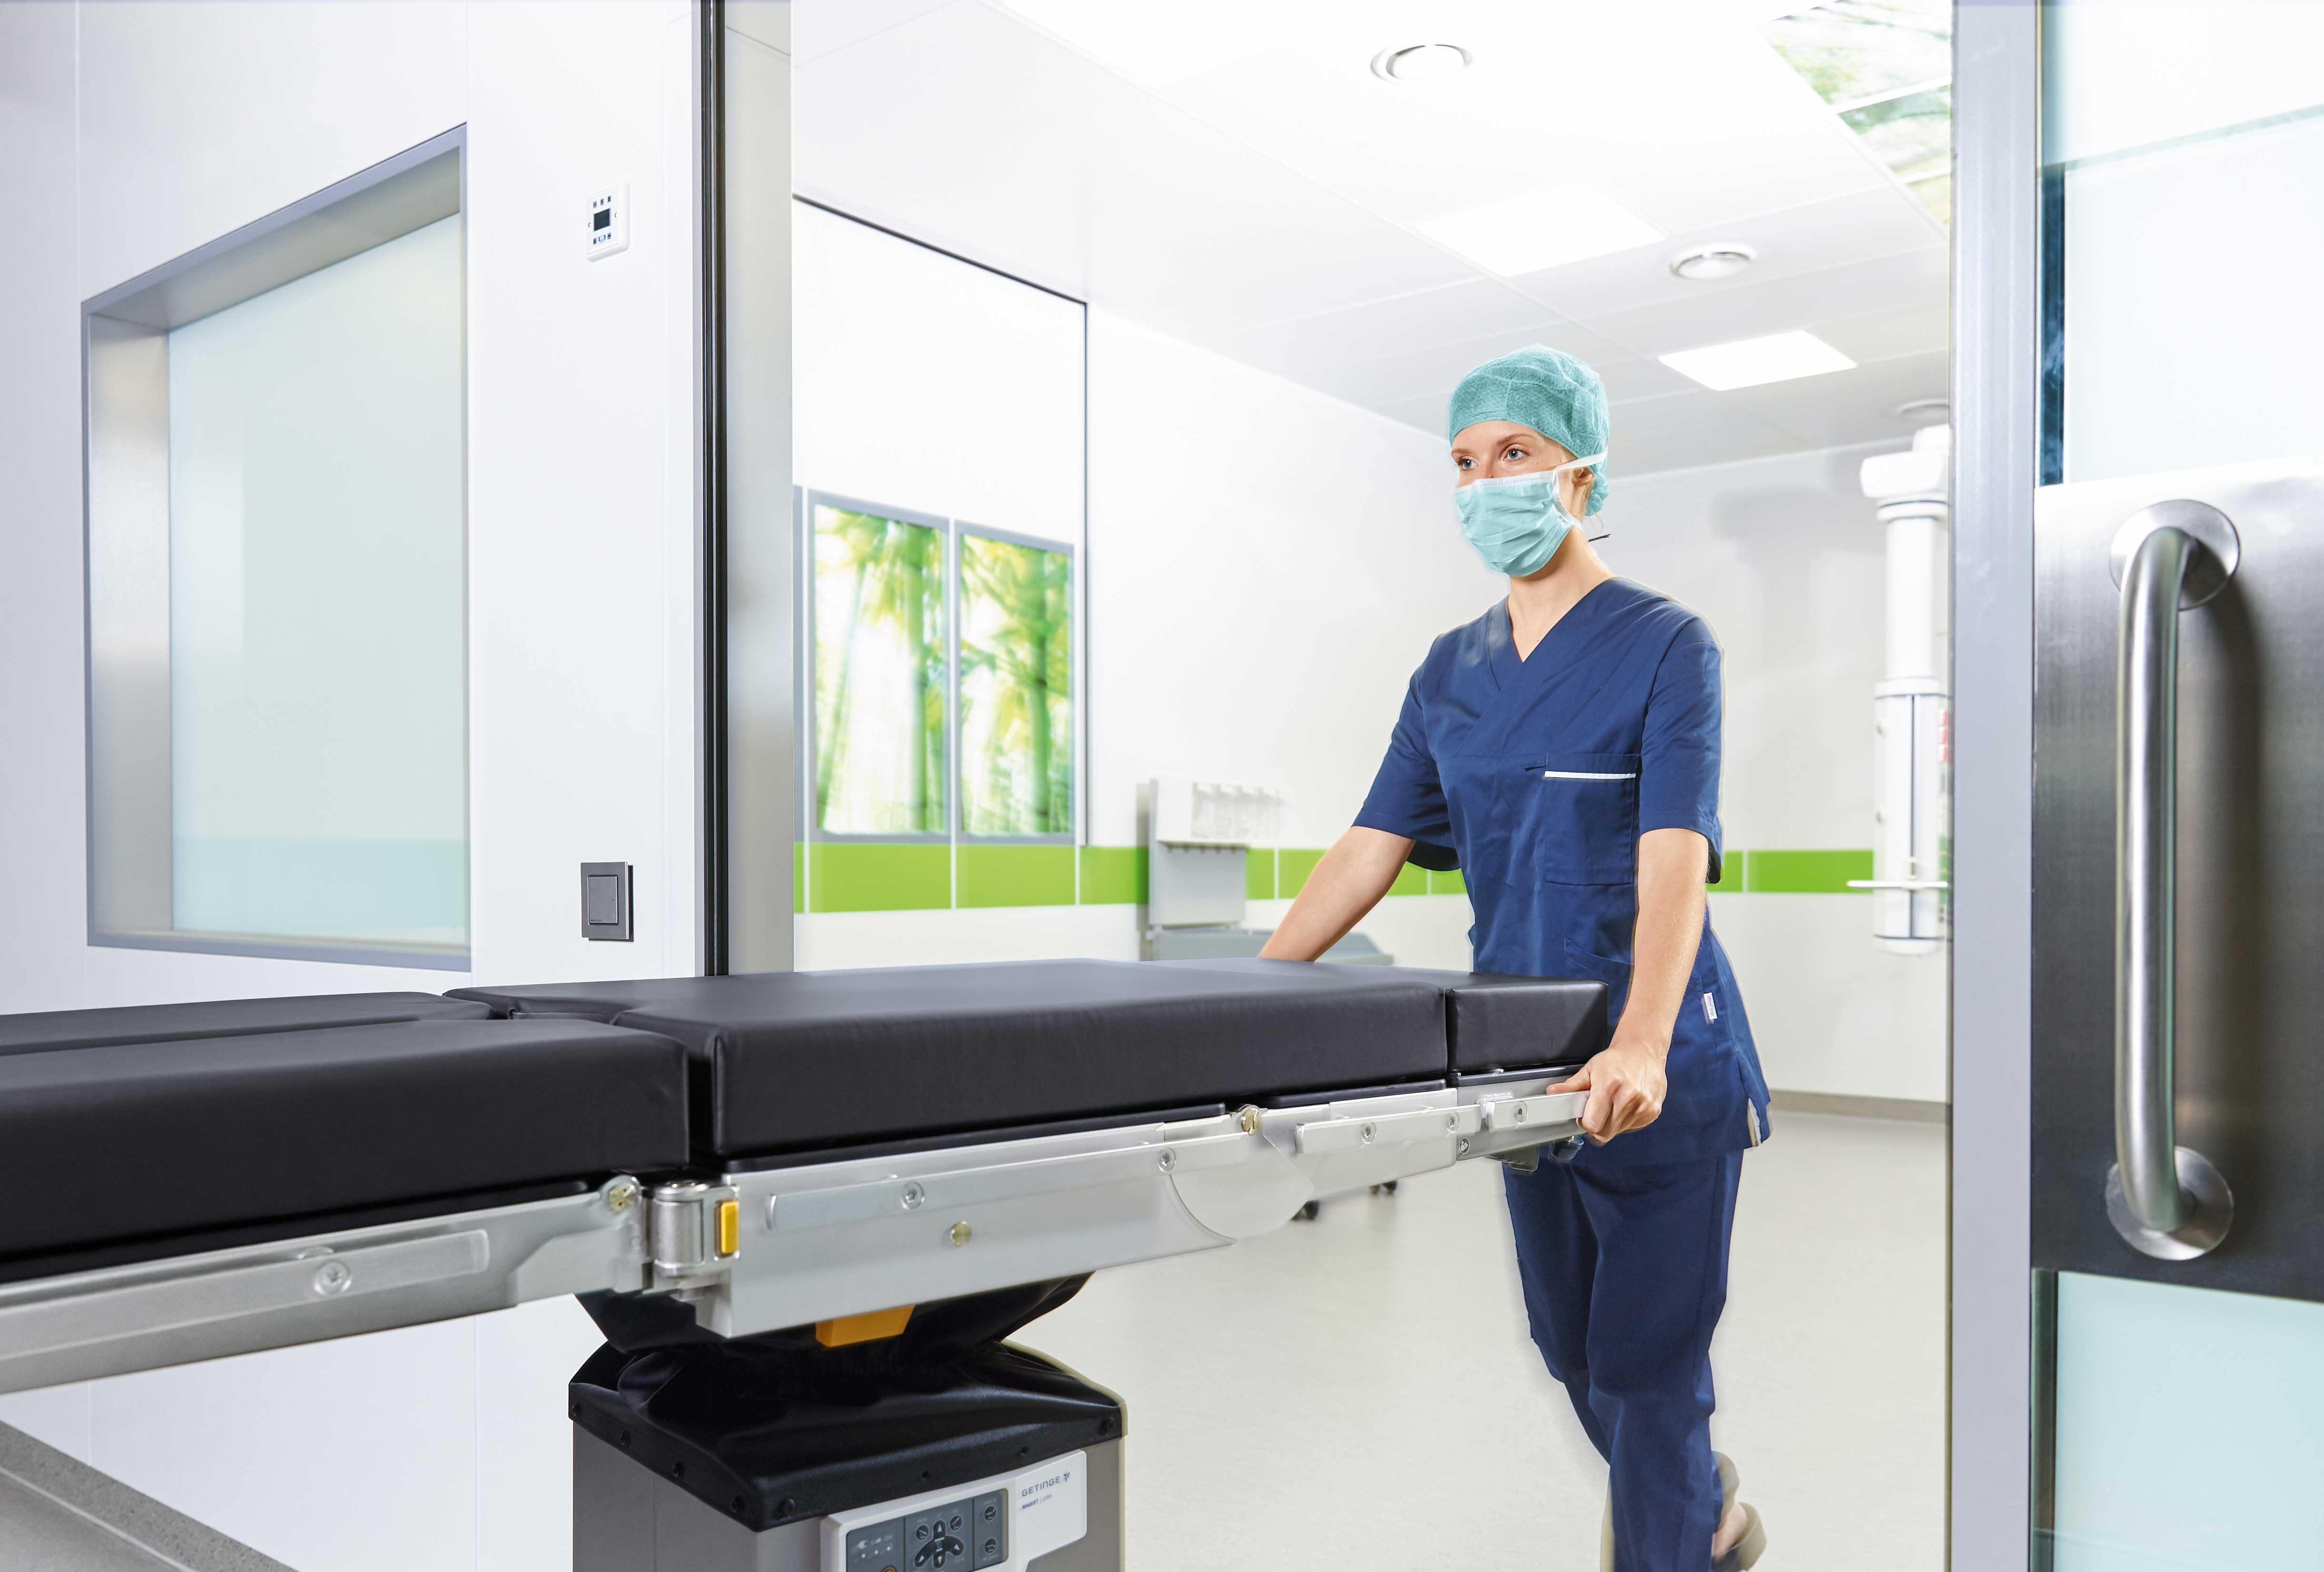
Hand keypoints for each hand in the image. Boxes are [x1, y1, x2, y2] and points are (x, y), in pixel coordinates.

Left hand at [1549, 1037, 1667, 1143]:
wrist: (1644, 1051)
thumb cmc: (1617, 1059)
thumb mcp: (1591, 1068)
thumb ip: (1572, 1085)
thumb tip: (1553, 1092)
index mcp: (1609, 1087)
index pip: (1592, 1125)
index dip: (1585, 1122)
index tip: (1585, 1115)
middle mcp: (1628, 1099)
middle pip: (1605, 1133)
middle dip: (1597, 1126)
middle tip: (1597, 1111)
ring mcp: (1643, 1107)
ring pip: (1618, 1132)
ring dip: (1612, 1123)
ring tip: (1613, 1104)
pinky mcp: (1652, 1112)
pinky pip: (1632, 1128)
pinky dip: (1625, 1121)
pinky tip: (1625, 1105)